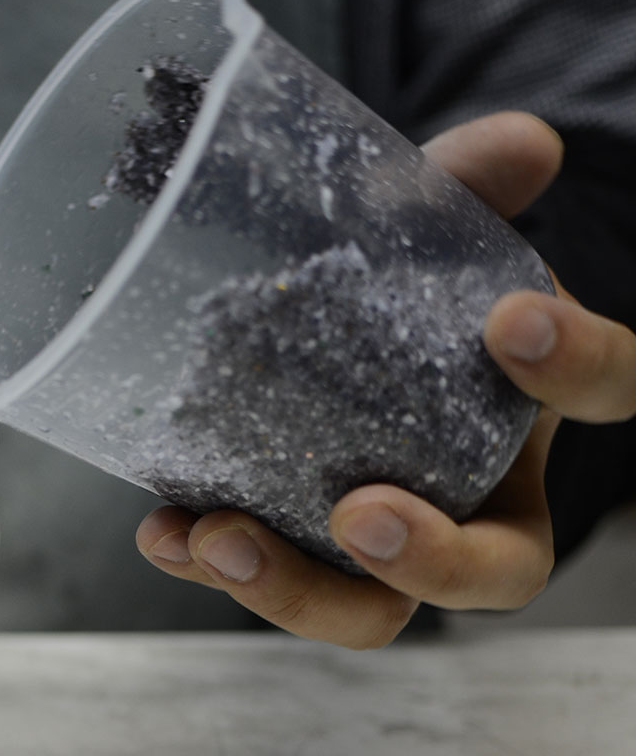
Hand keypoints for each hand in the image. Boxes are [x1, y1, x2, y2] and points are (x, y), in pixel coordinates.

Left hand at [136, 112, 635, 648]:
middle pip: (498, 572)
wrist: (318, 319)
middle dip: (436, 559)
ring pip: (374, 612)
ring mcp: (384, 542)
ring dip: (298, 589)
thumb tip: (520, 143)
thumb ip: (460, 184)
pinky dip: (207, 561)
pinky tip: (164, 530)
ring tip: (220, 538)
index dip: (579, 365)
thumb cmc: (398, 280)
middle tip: (362, 514)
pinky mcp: (297, 552)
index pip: (607, 391)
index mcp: (532, 408)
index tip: (512, 321)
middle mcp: (478, 497)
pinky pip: (268, 579)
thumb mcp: (422, 222)